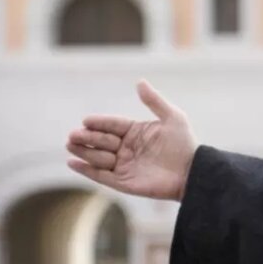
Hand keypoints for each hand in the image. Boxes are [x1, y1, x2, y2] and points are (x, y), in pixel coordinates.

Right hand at [66, 80, 196, 199]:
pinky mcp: (123, 182)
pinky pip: (100, 176)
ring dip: (83, 151)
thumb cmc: (184, 144)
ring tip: (70, 145)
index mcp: (135, 132)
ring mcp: (124, 165)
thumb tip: (139, 81)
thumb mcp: (172, 117)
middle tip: (74, 135)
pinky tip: (72, 162)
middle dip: (87, 137)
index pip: (112, 125)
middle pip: (101, 140)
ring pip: (98, 157)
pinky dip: (85, 170)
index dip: (99, 123)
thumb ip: (154, 101)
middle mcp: (126, 148)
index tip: (86, 120)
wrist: (192, 172)